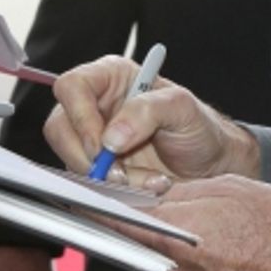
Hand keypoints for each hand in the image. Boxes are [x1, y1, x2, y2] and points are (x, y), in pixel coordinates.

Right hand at [46, 55, 259, 182]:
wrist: (210, 165)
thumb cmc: (199, 128)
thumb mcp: (182, 108)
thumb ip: (147, 111)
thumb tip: (111, 137)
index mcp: (111, 78)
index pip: (72, 86)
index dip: (80, 116)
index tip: (101, 144)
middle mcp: (96, 106)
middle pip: (60, 127)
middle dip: (89, 157)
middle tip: (120, 173)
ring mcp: (93, 140)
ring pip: (71, 161)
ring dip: (107, 179)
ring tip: (147, 180)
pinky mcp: (96, 170)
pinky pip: (88, 184)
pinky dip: (114, 192)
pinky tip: (144, 187)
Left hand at [118, 175, 270, 270]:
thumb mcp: (234, 189)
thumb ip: (186, 193)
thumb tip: (156, 198)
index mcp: (186, 235)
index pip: (127, 226)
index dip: (105, 216)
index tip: (86, 209)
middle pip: (147, 248)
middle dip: (148, 230)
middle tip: (158, 212)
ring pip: (169, 266)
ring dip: (177, 249)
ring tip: (210, 232)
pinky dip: (197, 267)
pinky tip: (223, 252)